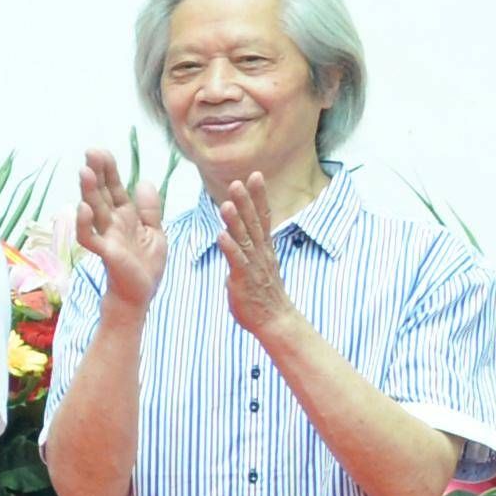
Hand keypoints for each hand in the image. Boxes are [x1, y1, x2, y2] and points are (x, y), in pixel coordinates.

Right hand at [73, 148, 168, 314]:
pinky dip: (85, 223)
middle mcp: (112, 223)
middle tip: (91, 151)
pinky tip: (83, 208)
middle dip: (97, 173)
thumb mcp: (155, 233)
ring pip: (94, 210)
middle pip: (102, 194)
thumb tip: (143, 181)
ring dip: (88, 191)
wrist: (140, 294)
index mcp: (126, 217)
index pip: (115, 189)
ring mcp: (106, 237)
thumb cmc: (145, 266)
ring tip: (84, 171)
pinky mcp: (105, 252)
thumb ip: (150, 209)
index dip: (109, 171)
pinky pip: (90, 237)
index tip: (100, 151)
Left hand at [202, 161, 298, 331]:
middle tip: (239, 180)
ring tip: (226, 203)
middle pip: (254, 222)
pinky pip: (237, 261)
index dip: (259, 196)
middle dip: (246, 201)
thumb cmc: (262, 292)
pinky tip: (221, 235)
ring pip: (245, 239)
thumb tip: (239, 231)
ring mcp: (253, 265)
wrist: (274, 320)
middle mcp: (260, 252)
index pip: (263, 217)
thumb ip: (249, 245)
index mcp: (263, 247)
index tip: (255, 175)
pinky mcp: (244, 279)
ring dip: (236, 220)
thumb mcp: (257, 263)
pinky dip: (230, 248)